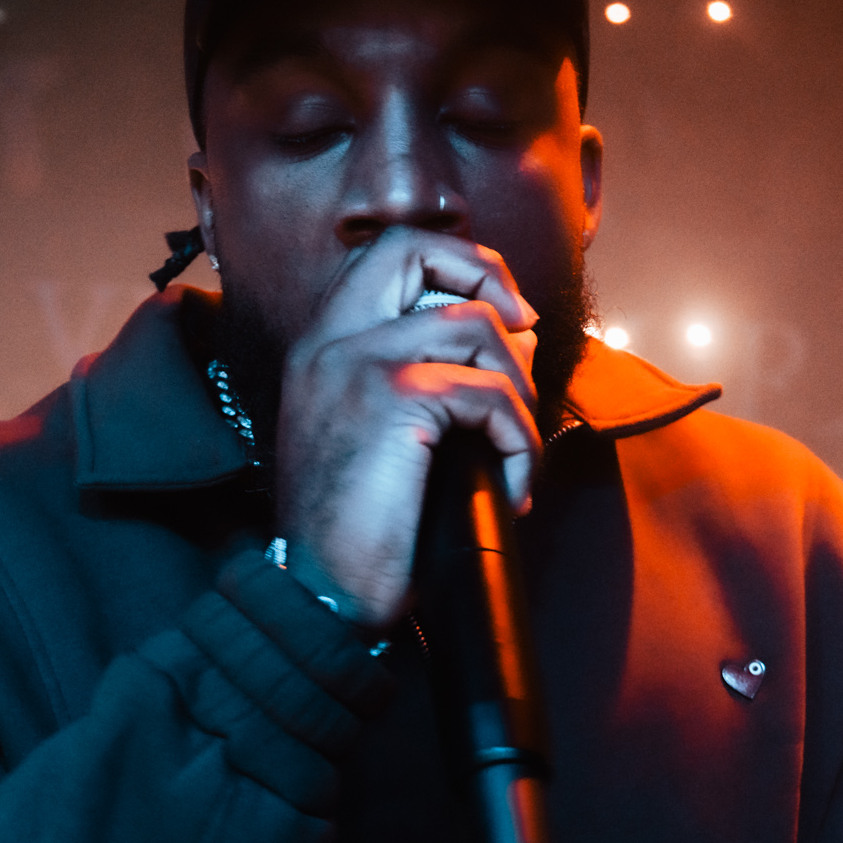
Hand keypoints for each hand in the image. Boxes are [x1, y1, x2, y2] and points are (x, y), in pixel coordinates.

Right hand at [275, 227, 540, 625]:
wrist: (319, 595)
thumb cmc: (356, 532)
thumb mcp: (377, 439)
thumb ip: (419, 380)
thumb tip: (510, 338)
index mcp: (319, 347)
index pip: (385, 254)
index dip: (453, 265)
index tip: (497, 314)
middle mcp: (329, 341)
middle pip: (414, 246)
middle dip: (487, 274)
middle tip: (524, 332)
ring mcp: (357, 363)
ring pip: (475, 326)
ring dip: (519, 388)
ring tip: (516, 447)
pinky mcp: (392, 399)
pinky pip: (489, 393)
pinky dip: (520, 442)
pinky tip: (513, 487)